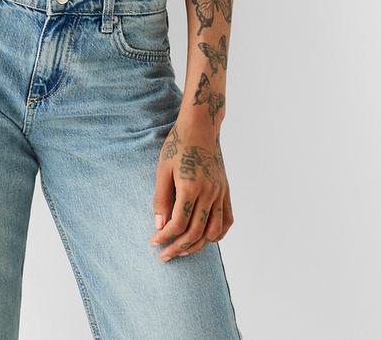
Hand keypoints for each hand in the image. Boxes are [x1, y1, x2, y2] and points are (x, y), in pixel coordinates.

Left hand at [149, 122, 233, 261]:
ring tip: (182, 250)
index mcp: (191, 187)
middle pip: (196, 233)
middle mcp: (209, 192)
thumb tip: (159, 226)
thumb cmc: (178, 144)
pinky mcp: (226, 190)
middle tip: (164, 256)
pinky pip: (227, 220)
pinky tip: (204, 239)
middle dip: (178, 248)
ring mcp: (220, 192)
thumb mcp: (162, 169)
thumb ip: (161, 199)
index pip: (178, 224)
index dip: (165, 237)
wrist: (201, 125)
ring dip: (197, 246)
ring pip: (213, 232)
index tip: (153, 243)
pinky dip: (217, 235)